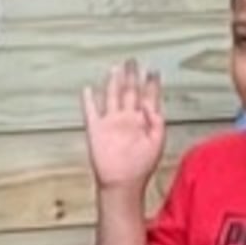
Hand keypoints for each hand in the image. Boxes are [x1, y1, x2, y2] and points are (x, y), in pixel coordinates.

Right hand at [80, 63, 165, 191]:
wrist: (122, 183)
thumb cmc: (141, 167)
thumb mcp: (157, 142)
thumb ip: (156, 122)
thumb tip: (153, 105)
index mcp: (143, 121)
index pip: (148, 97)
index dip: (151, 84)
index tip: (153, 70)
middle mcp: (127, 119)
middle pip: (129, 92)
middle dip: (132, 76)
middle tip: (133, 61)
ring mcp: (111, 123)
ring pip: (112, 97)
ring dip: (113, 82)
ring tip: (115, 68)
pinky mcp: (96, 130)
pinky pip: (91, 111)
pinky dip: (89, 101)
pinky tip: (88, 90)